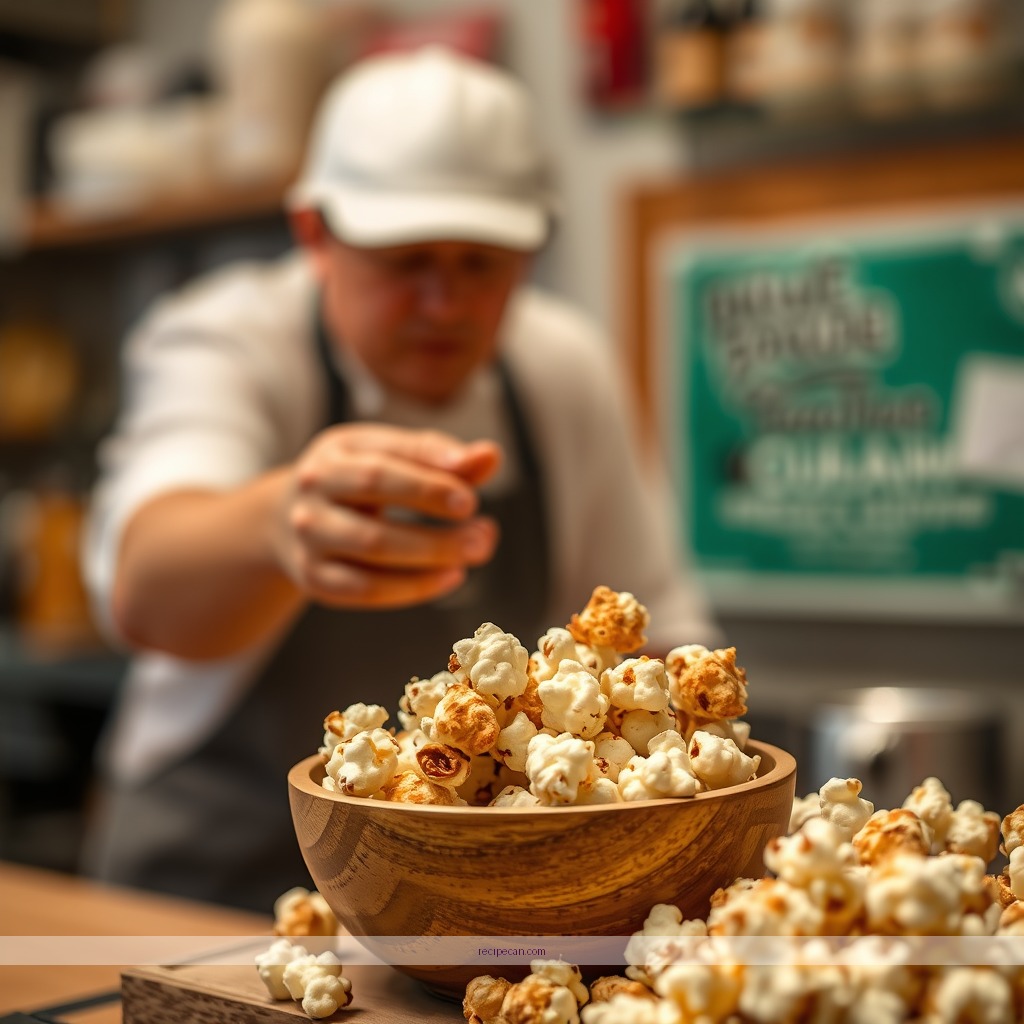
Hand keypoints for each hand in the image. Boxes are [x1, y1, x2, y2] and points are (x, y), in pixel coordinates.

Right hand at [272, 424, 501, 608]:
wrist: (287, 523)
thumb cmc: (359, 485)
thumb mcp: (391, 461)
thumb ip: (440, 459)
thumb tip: (491, 455)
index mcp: (339, 448)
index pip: (389, 450)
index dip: (433, 467)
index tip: (474, 490)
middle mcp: (315, 484)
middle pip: (376, 486)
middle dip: (434, 503)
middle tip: (483, 527)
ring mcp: (309, 533)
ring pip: (373, 544)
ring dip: (433, 550)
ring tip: (478, 550)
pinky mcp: (314, 578)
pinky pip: (366, 589)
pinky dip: (414, 587)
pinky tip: (451, 577)